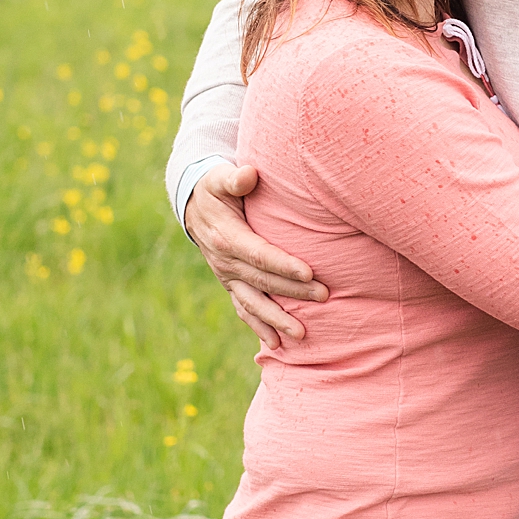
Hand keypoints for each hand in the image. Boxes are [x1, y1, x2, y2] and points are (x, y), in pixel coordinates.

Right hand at [184, 163, 328, 350]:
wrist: (193, 205)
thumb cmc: (215, 187)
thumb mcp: (219, 177)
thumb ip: (234, 178)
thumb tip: (248, 174)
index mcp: (227, 237)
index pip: (260, 254)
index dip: (284, 264)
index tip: (309, 272)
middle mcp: (225, 261)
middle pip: (264, 281)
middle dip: (294, 291)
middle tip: (324, 296)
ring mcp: (227, 277)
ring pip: (254, 302)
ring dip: (277, 319)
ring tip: (302, 334)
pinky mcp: (231, 284)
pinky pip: (244, 309)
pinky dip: (259, 326)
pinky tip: (276, 344)